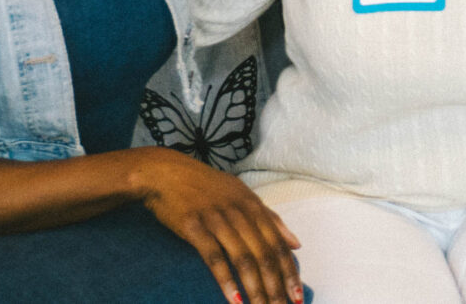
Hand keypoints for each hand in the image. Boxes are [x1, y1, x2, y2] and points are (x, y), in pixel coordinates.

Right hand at [132, 145, 303, 303]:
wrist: (166, 173)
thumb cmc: (206, 186)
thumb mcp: (242, 195)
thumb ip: (270, 219)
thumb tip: (296, 243)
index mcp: (253, 206)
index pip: (278, 244)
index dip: (289, 272)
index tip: (298, 296)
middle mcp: (239, 212)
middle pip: (264, 255)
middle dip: (276, 286)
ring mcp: (217, 220)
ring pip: (243, 259)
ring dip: (255, 289)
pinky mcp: (194, 227)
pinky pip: (214, 257)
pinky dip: (226, 280)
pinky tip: (234, 300)